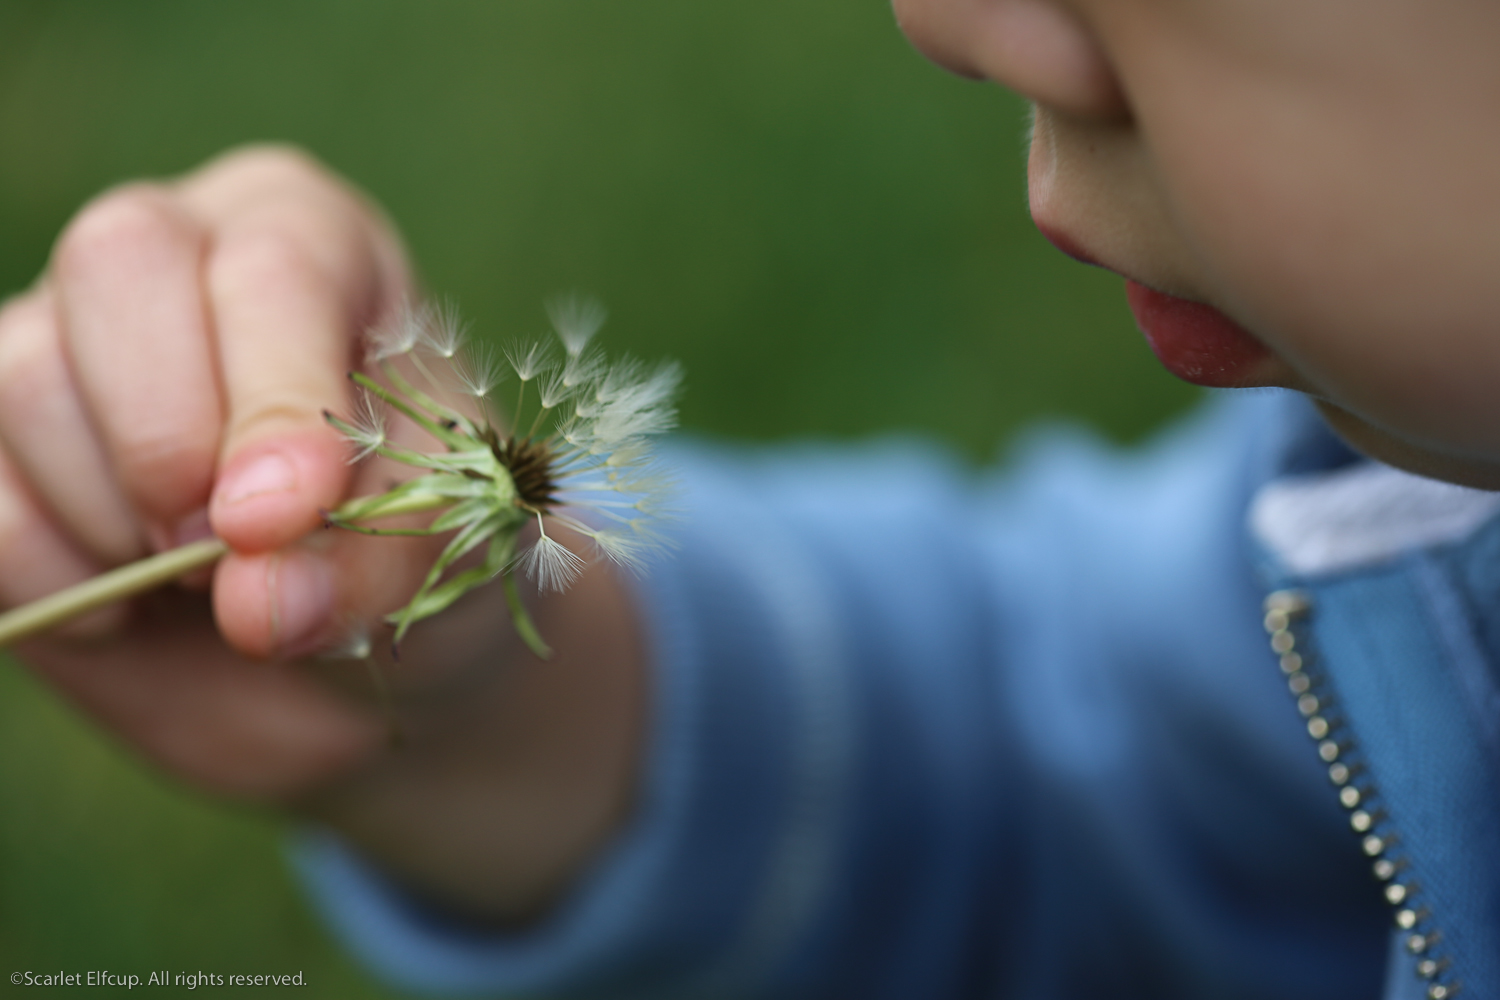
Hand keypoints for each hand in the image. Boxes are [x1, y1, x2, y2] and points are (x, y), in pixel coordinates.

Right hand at [0, 146, 644, 921]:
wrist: (334, 654)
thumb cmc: (403, 553)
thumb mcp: (439, 544)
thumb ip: (370, 554)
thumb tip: (258, 599)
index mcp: (312, 241)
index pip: (274, 269)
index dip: (273, 398)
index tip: (281, 519)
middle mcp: (177, 255)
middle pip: (118, 260)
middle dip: (170, 435)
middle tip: (230, 543)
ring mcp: (61, 339)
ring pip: (25, 380)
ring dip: (119, 521)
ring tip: (202, 575)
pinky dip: (57, 582)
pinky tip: (131, 604)